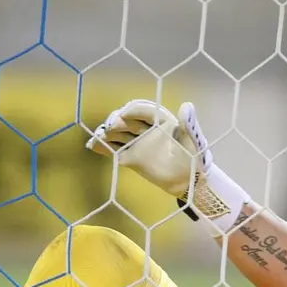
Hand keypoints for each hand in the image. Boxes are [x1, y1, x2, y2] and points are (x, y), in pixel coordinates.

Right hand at [86, 100, 249, 232]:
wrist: (188, 181)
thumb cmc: (194, 158)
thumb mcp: (192, 140)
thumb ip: (188, 124)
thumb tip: (186, 105)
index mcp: (161, 119)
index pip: (143, 109)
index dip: (132, 110)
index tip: (124, 114)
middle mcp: (146, 128)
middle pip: (126, 119)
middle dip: (117, 120)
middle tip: (111, 127)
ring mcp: (137, 142)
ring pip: (118, 133)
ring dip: (107, 133)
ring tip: (99, 136)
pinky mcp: (130, 157)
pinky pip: (114, 149)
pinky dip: (103, 147)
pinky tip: (92, 145)